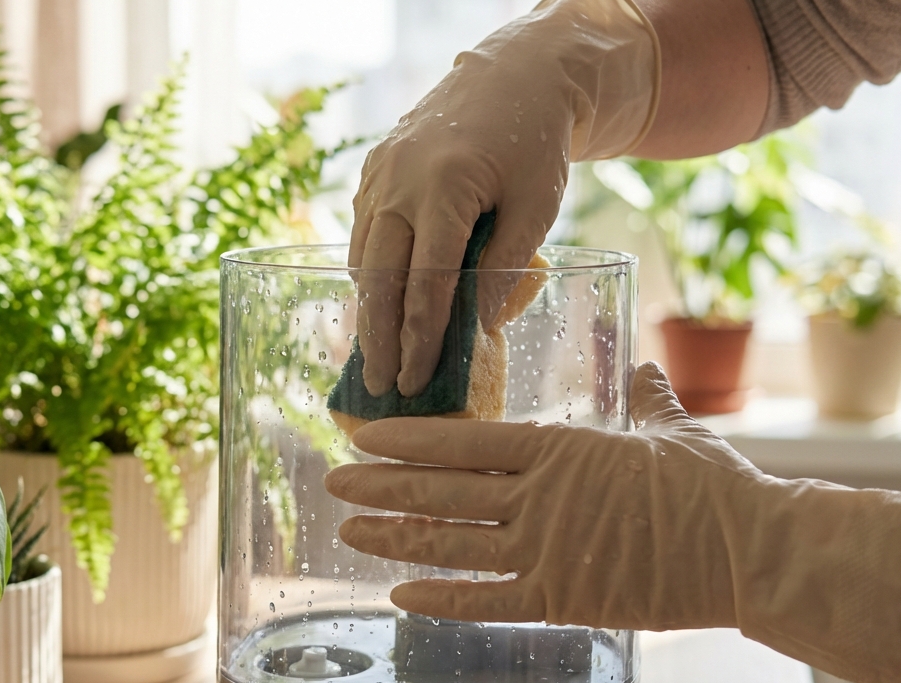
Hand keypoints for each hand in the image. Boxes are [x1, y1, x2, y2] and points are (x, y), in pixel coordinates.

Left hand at [328, 362, 900, 682]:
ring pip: (450, 543)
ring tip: (349, 532)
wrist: (750, 547)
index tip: (366, 435)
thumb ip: (643, 395)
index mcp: (559, 447)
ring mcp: (546, 549)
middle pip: (440, 489)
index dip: (407, 440)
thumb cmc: (714, 485)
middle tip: (333, 481)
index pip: (463, 439)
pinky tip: (400, 593)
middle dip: (380, 486)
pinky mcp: (562, 598)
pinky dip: (439, 598)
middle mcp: (539, 495)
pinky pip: (486, 600)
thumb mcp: (671, 427)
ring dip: (394, 536)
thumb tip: (641, 365)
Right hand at [349, 0, 658, 397]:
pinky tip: (380, 306)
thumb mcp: (537, 206)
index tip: (418, 380)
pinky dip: (369, 274)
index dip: (421, 337)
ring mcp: (379, 174)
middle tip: (383, 386)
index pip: (426, 281)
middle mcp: (399, 181)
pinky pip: (363, 234)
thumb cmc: (533, 143)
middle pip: (379, 277)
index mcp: (445, 188)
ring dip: (368, 310)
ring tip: (377, 358)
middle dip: (379, 338)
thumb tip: (480, 328)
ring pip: (363, 257)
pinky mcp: (373, 172)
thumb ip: (509, 267)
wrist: (512, 77)